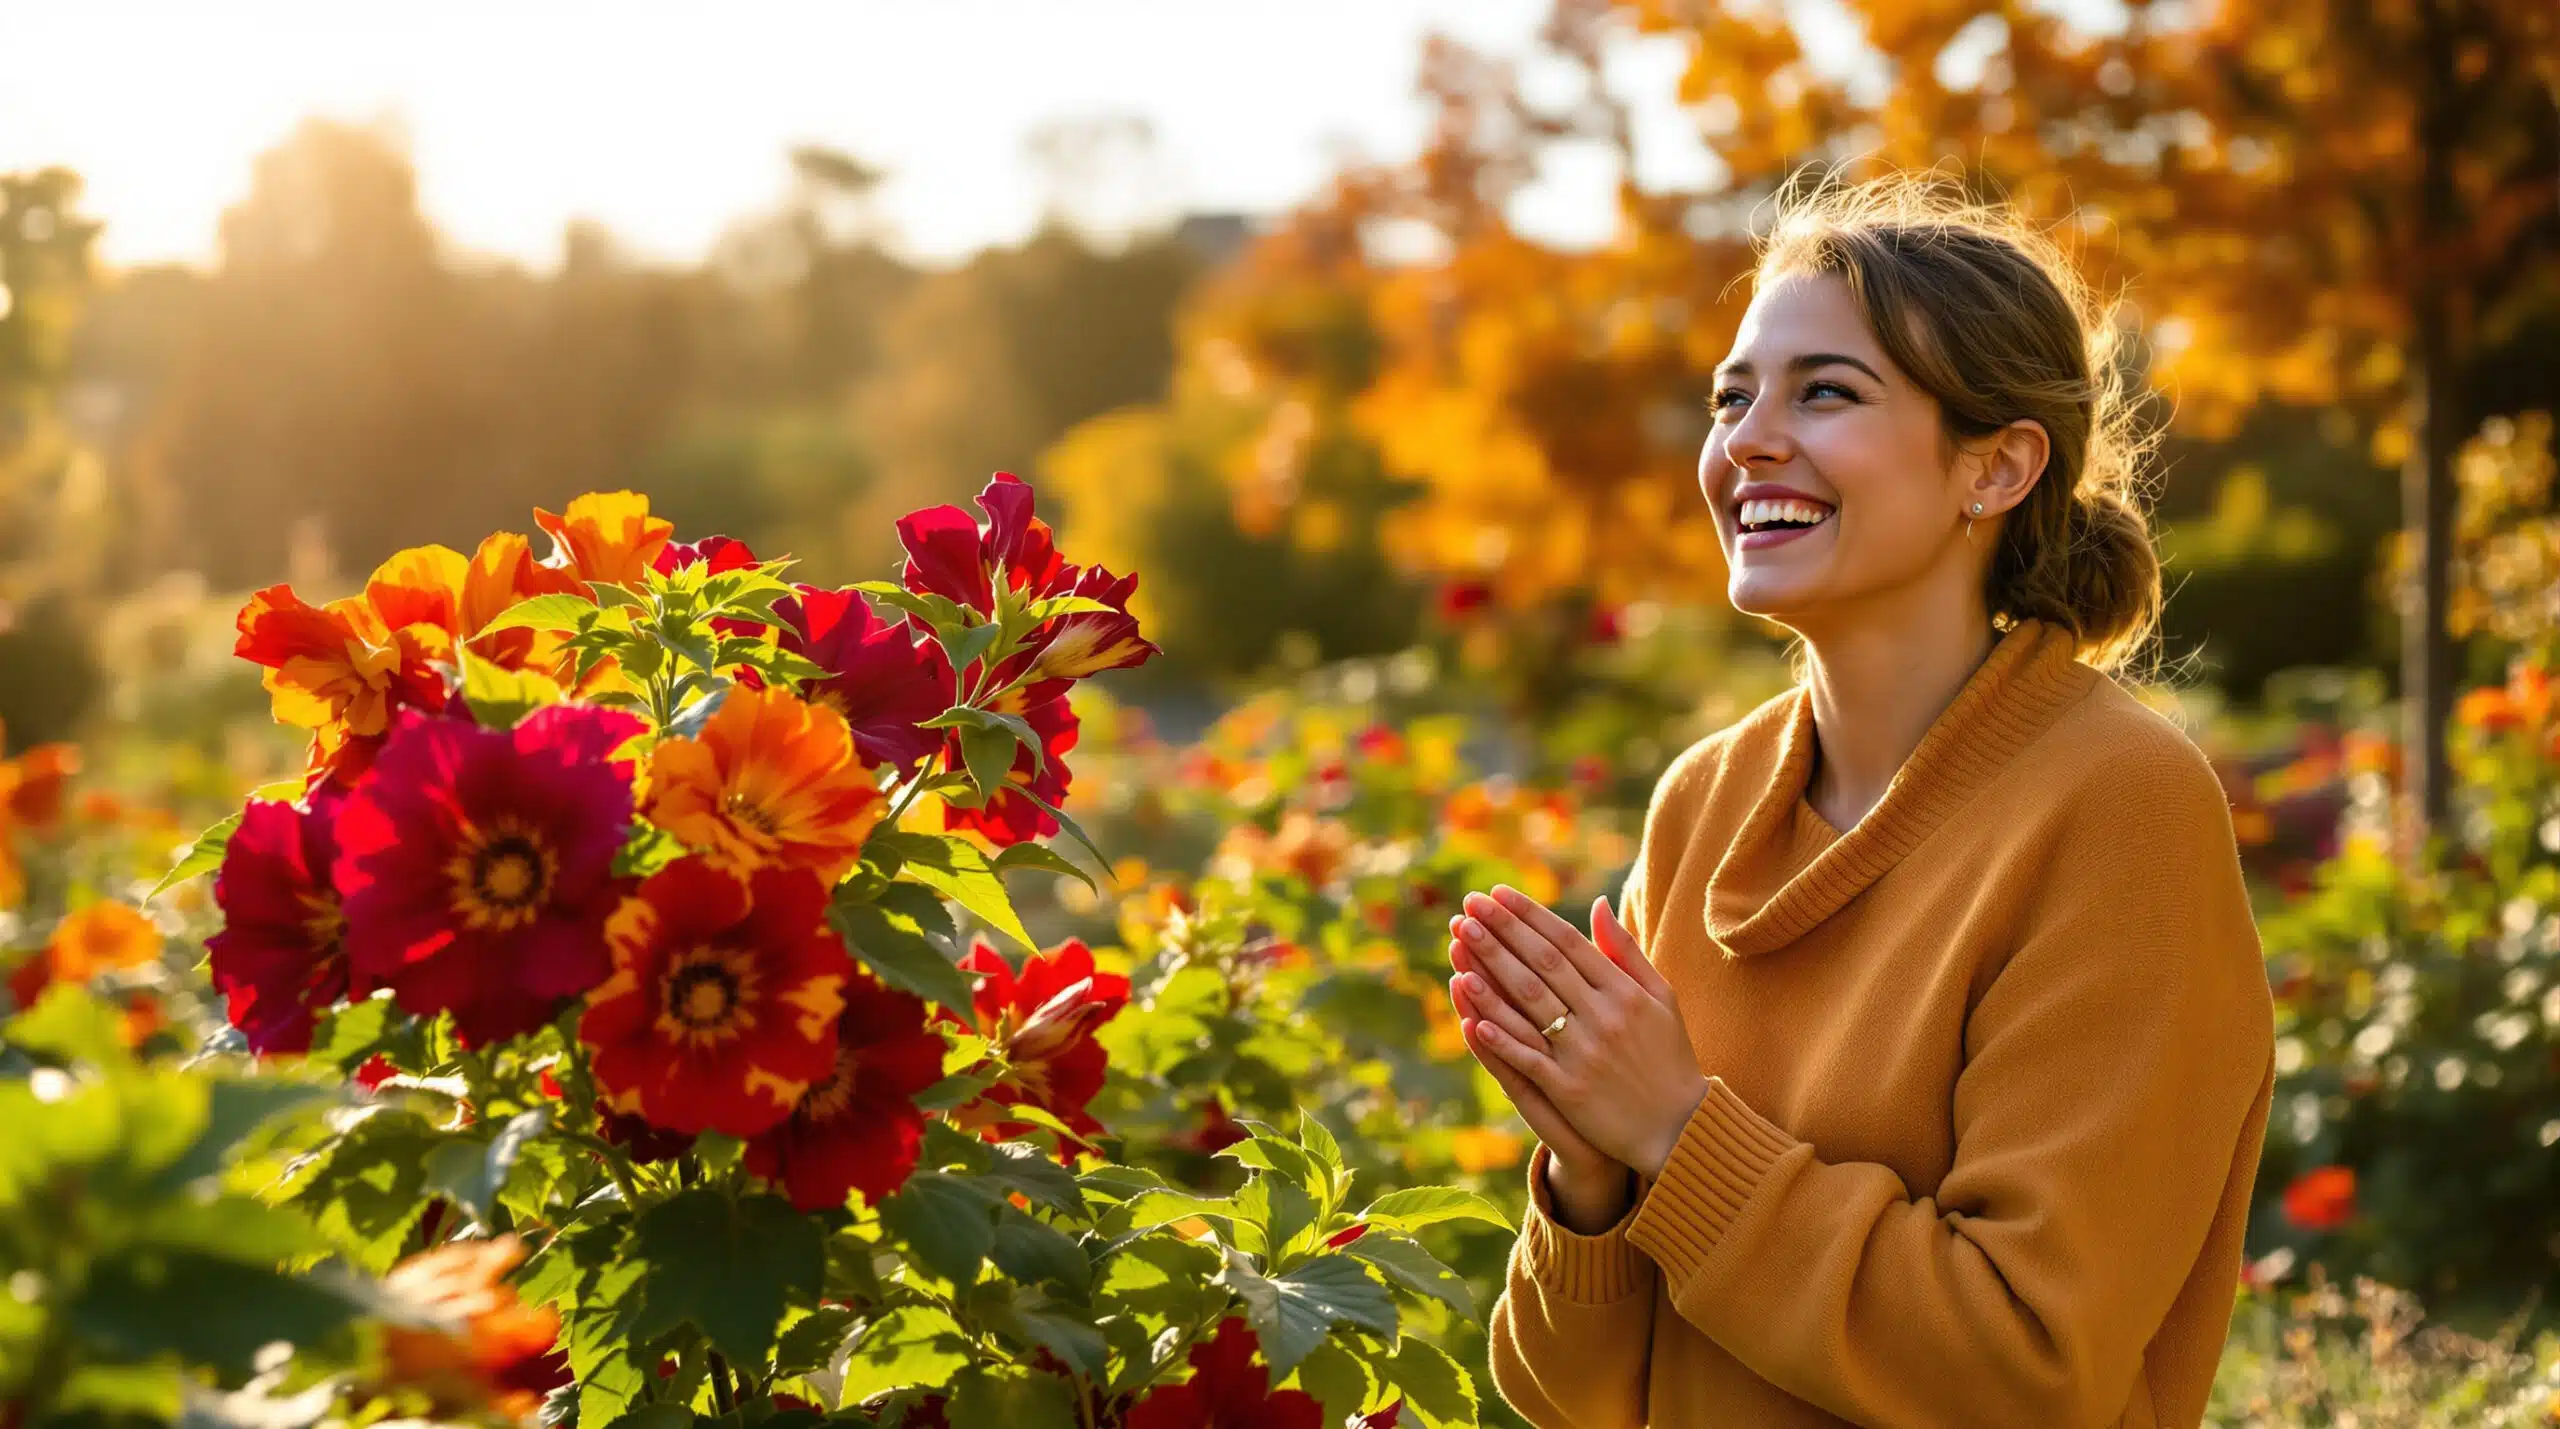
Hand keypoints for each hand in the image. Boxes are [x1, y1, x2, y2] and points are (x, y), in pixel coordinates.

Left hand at [1449, 885, 1707, 1178]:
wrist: (1681, 1126)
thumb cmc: (1669, 1055)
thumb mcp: (1660, 997)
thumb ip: (1626, 950)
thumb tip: (1597, 903)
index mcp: (1623, 991)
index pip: (1567, 942)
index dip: (1529, 915)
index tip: (1497, 894)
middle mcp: (1603, 1017)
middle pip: (1543, 965)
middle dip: (1502, 932)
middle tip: (1469, 906)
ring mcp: (1584, 1054)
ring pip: (1530, 1004)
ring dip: (1491, 971)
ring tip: (1459, 942)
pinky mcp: (1570, 1091)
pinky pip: (1529, 1058)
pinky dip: (1501, 1038)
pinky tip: (1472, 1016)